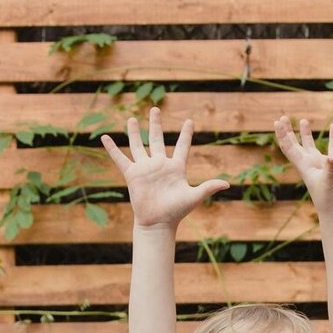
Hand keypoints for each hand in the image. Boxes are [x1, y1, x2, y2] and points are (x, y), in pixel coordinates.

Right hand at [102, 110, 227, 229]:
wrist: (158, 222)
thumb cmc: (176, 211)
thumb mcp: (194, 196)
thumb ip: (208, 187)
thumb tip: (228, 184)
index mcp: (176, 167)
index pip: (183, 146)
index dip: (186, 134)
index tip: (190, 121)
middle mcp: (160, 165)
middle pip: (157, 139)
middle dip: (156, 125)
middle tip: (155, 109)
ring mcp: (145, 168)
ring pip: (138, 145)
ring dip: (135, 132)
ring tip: (132, 119)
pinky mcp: (132, 175)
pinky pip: (120, 158)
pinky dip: (112, 148)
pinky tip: (104, 137)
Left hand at [275, 117, 332, 217]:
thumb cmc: (329, 199)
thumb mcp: (330, 181)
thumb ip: (331, 167)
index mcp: (304, 166)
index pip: (289, 147)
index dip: (283, 135)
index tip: (277, 122)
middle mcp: (310, 163)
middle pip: (295, 144)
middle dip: (289, 131)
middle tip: (283, 117)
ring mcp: (322, 164)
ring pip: (311, 145)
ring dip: (306, 133)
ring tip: (304, 120)